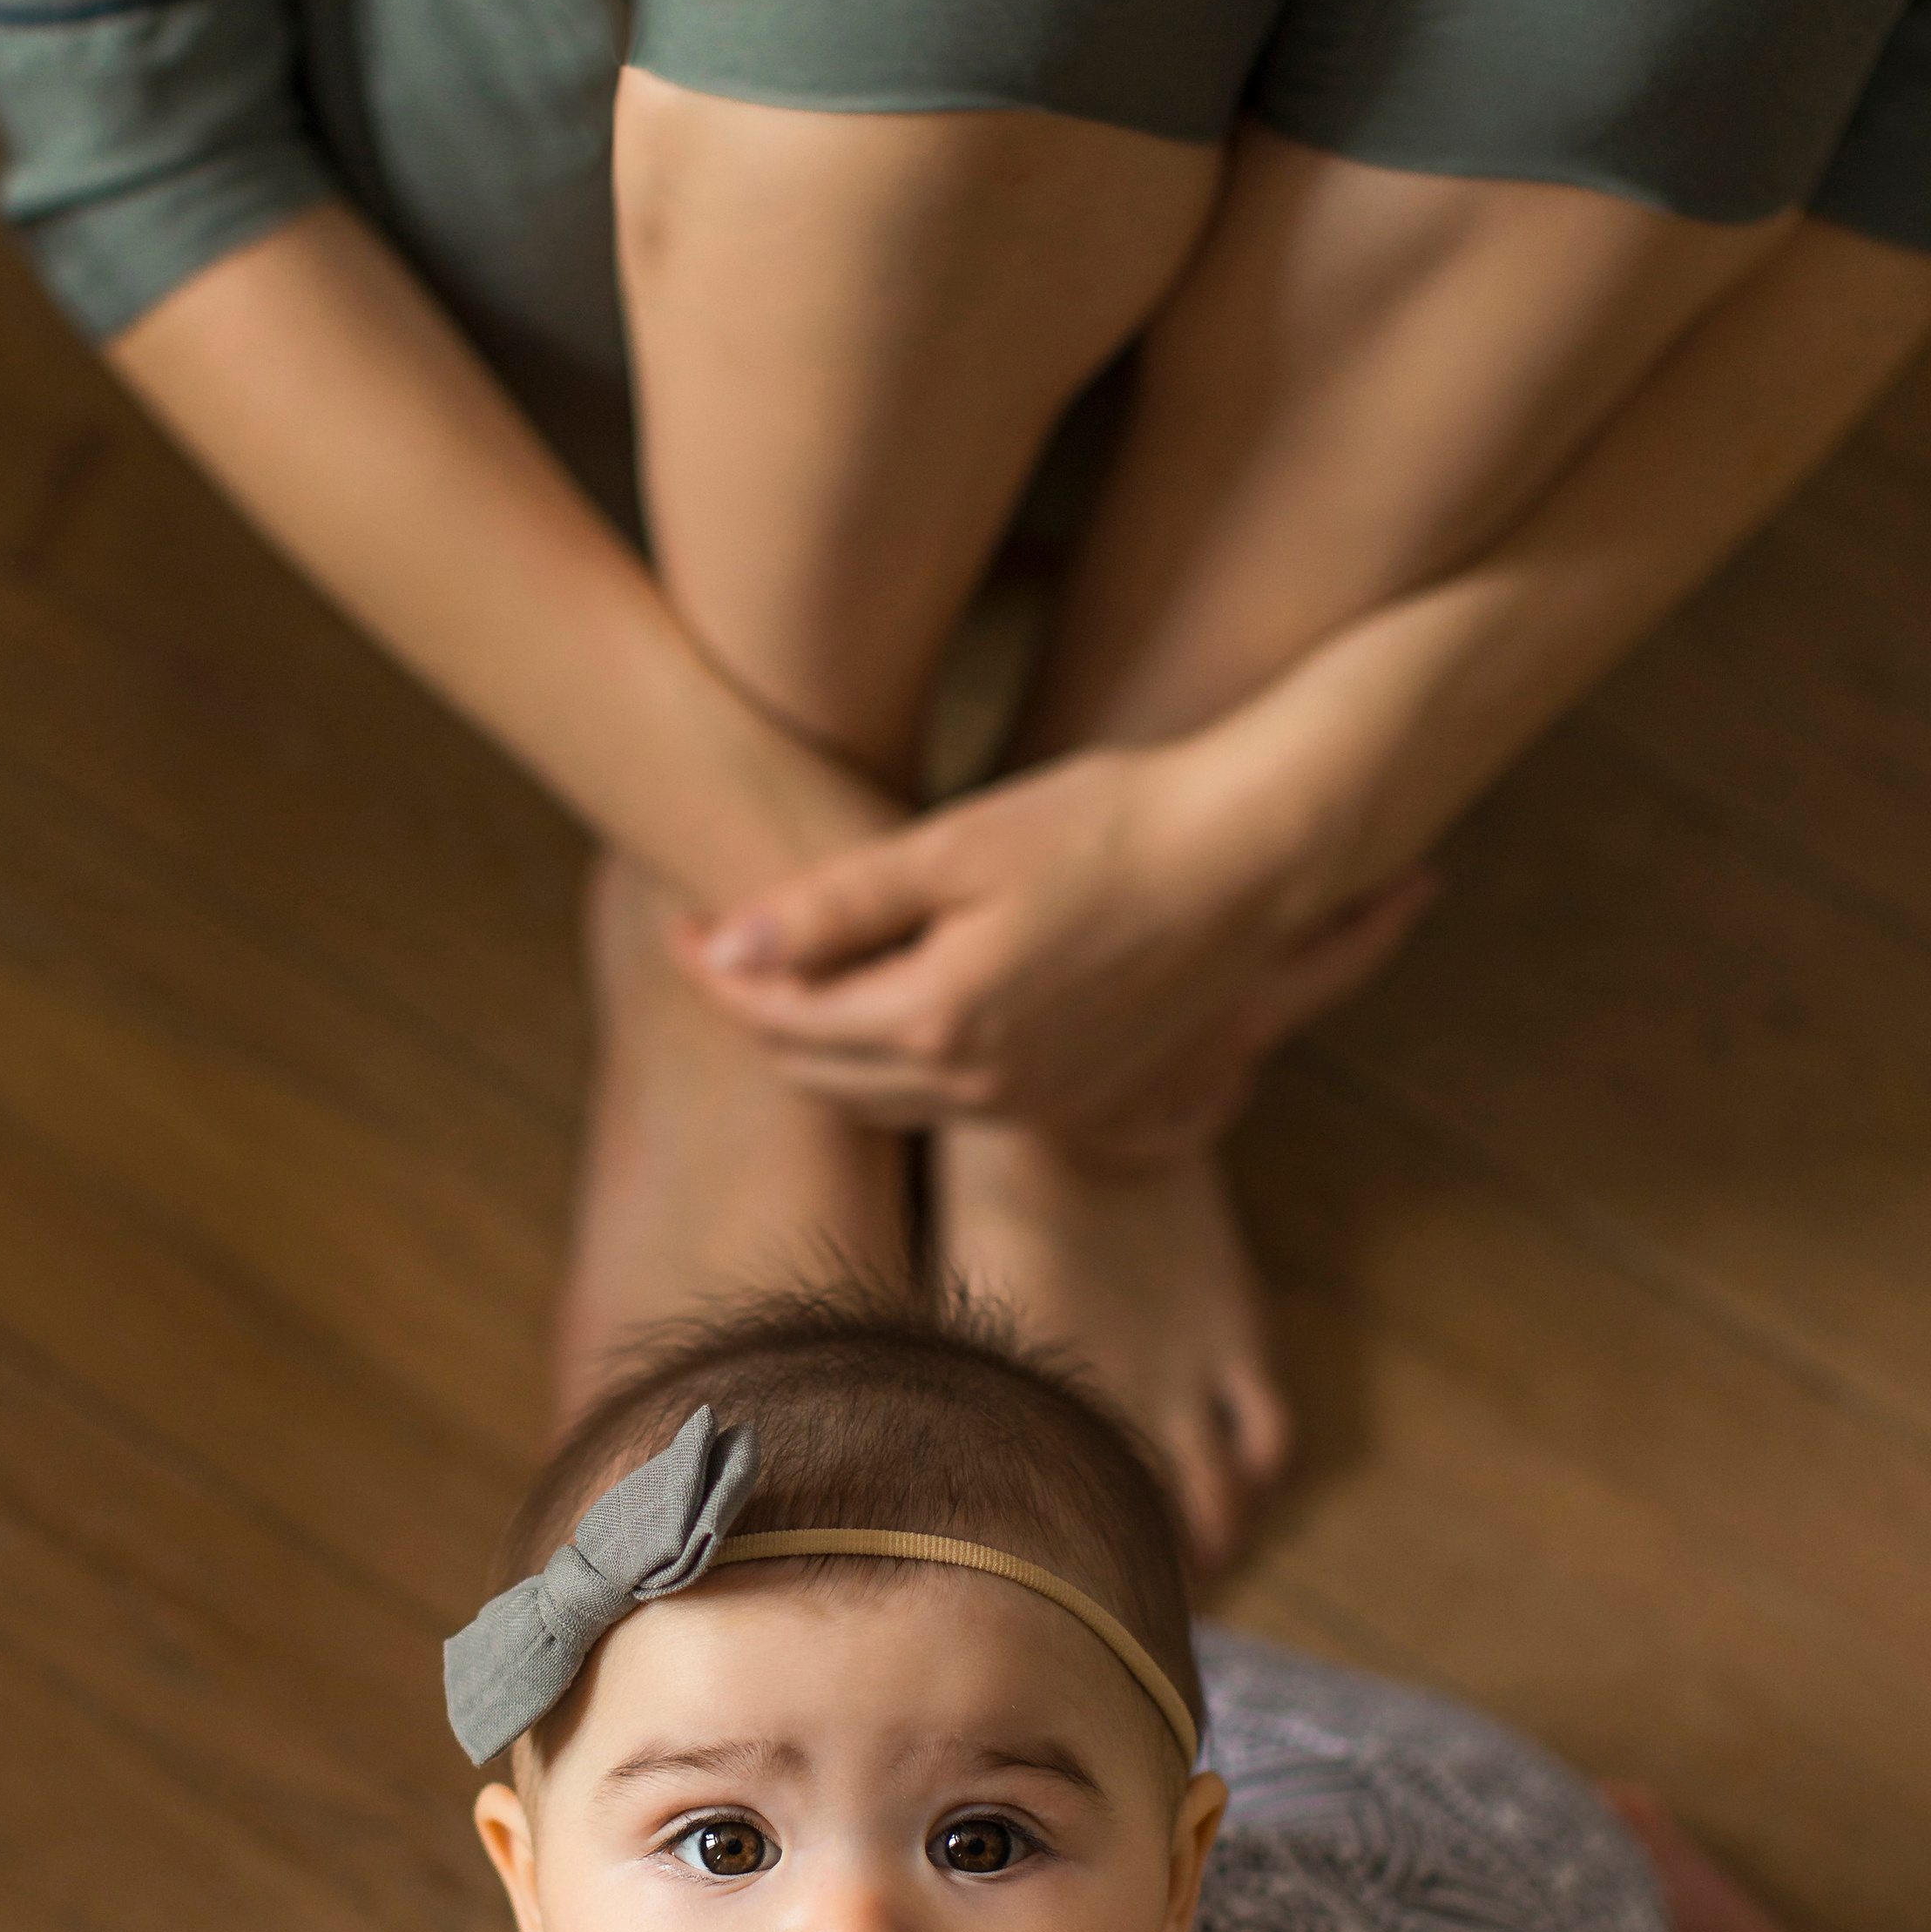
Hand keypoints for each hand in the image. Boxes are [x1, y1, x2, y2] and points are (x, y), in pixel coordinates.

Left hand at [674, 742, 1434, 1139]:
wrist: (1252, 859)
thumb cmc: (1109, 824)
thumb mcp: (958, 846)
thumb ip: (833, 905)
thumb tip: (722, 946)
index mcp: (937, 1020)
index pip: (779, 1018)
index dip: (713, 972)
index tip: (678, 921)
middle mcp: (976, 1088)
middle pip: (816, 1074)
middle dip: (754, 1016)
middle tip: (716, 949)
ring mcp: (1028, 1107)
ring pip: (877, 1100)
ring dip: (819, 1048)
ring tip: (789, 979)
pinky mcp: (1069, 1105)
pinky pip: (945, 1102)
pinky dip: (892, 1063)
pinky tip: (892, 1004)